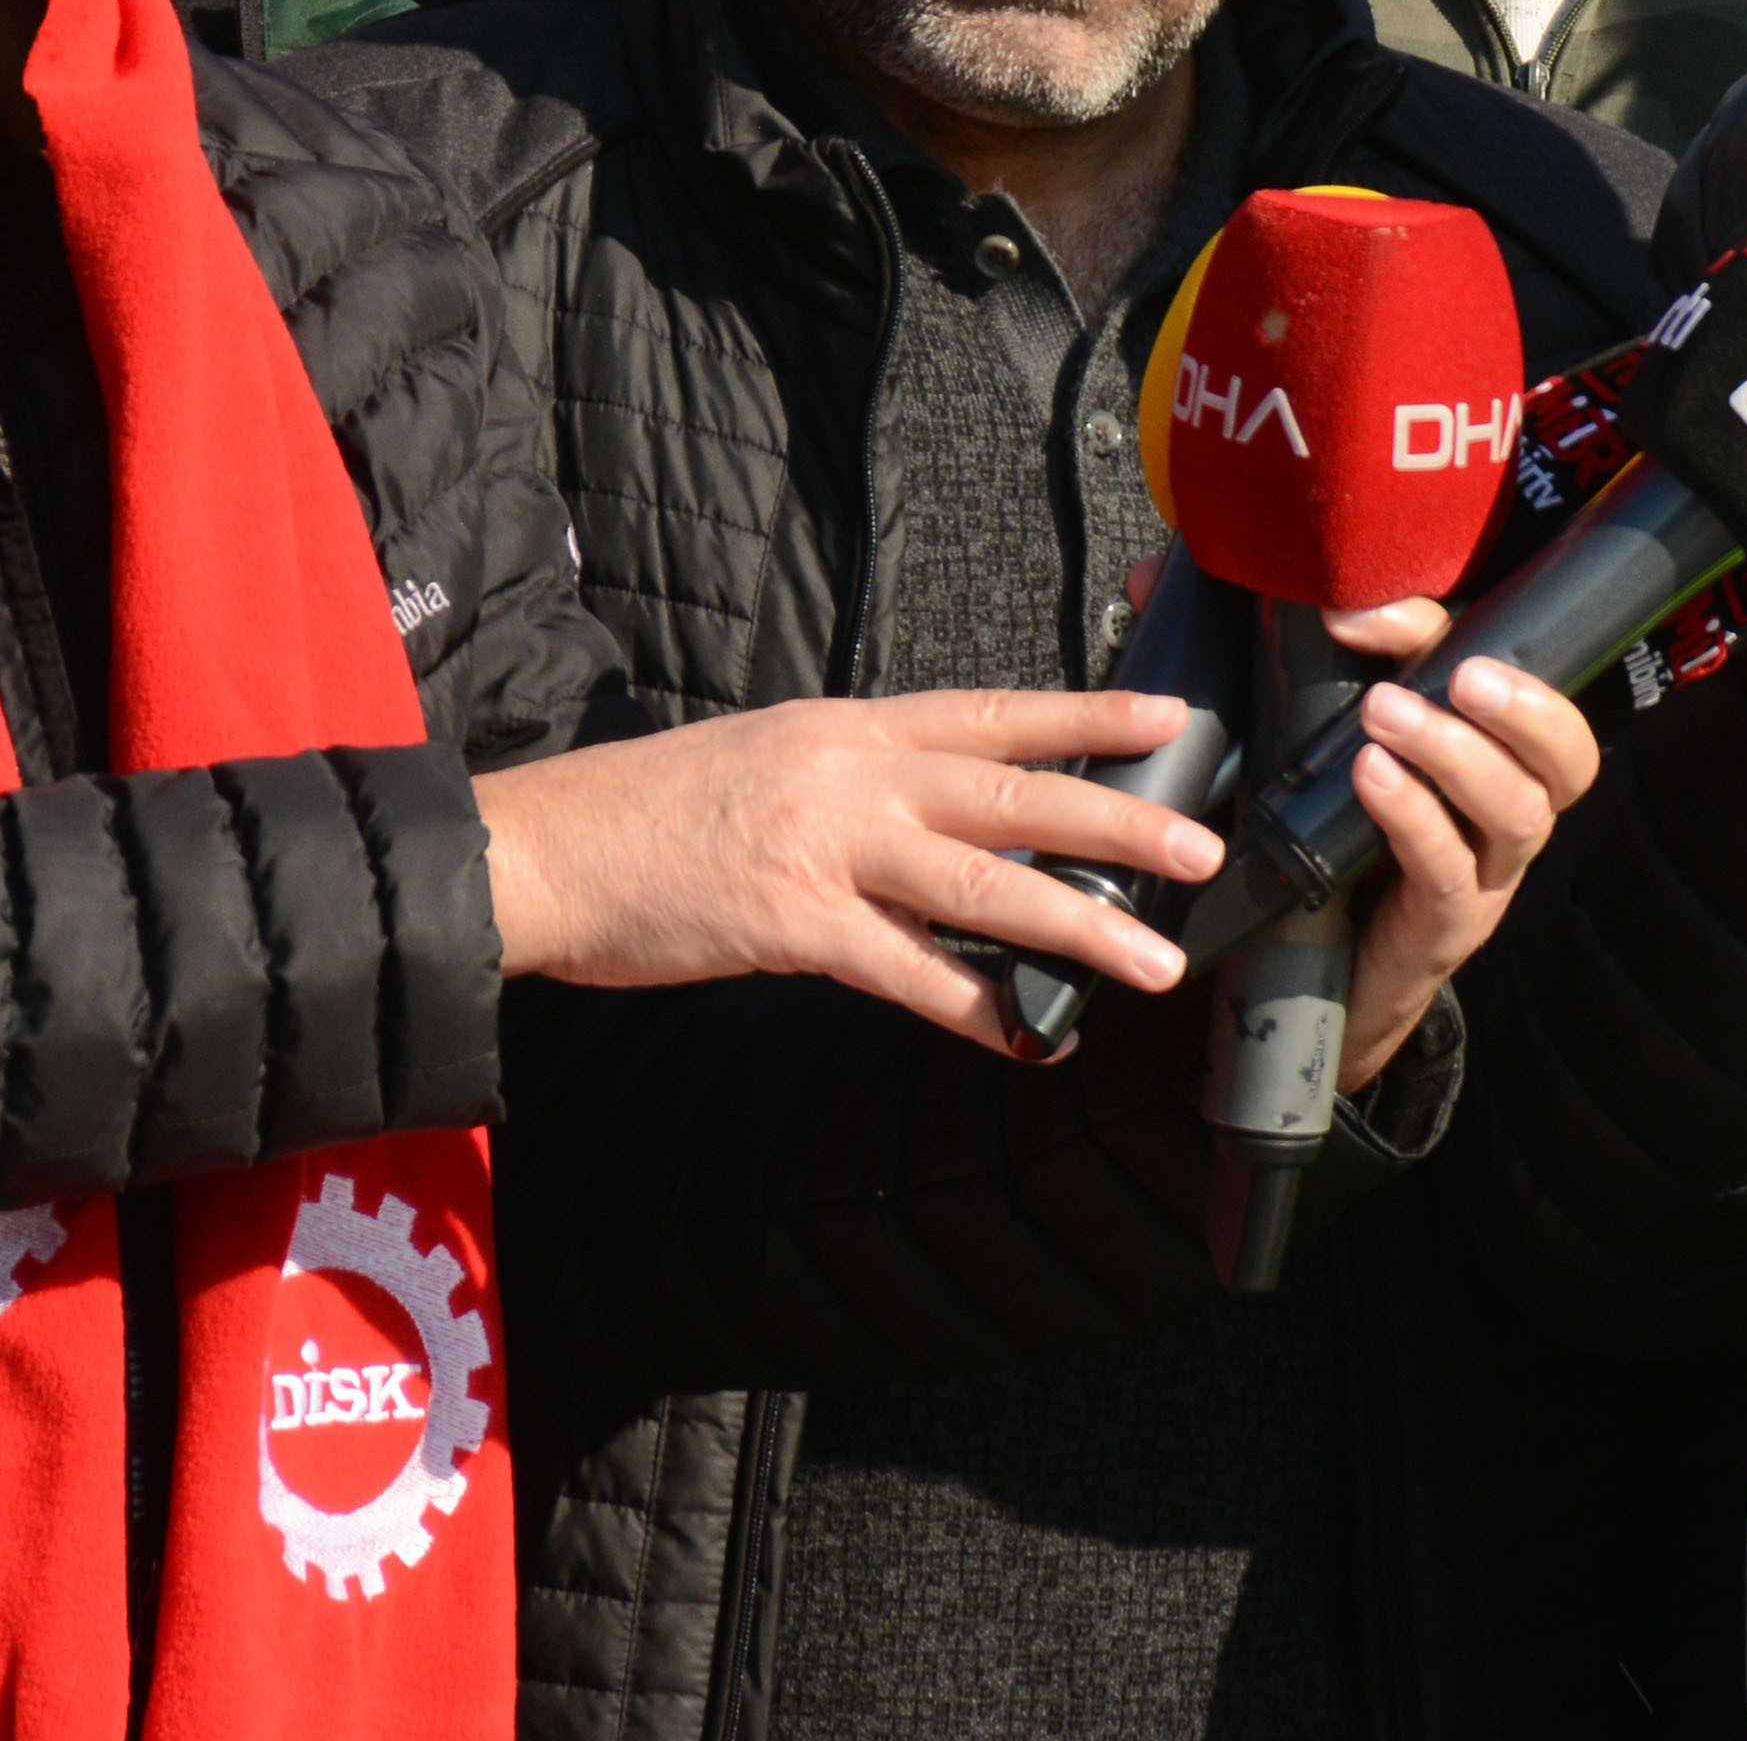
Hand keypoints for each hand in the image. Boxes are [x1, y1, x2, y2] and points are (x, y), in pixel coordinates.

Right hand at [475, 688, 1219, 1054]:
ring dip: (1078, 925)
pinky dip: (978, 1008)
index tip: (1172, 718)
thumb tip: (949, 801)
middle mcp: (853, 775)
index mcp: (852, 728)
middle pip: (1014, 791)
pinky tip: (1032, 1036)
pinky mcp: (792, 925)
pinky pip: (906, 973)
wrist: (543, 847)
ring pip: (982, 883)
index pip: (994, 710)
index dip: (1090, 713)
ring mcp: (825, 848)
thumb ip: (863, 775)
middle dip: (1120, 819)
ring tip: (1154, 960)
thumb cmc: (654, 809)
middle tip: (1203, 846)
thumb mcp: (775, 756)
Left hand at [1322, 643, 1603, 1087]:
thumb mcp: (1384, 744)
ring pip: (1515, 812)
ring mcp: (1492, 877)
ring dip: (1455, 754)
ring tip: (1386, 713)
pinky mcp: (1449, 924)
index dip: (1527, 678)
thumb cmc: (1369, 837)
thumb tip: (1349, 611)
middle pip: (1569, 764)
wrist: (1336, 964)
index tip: (1462, 642)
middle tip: (1461, 673)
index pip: (1558, 719)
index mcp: (1520, 772)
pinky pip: (1446, 868)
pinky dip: (1411, 814)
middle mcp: (1521, 821)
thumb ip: (1384, 671)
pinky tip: (1371, 775)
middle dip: (1524, 712)